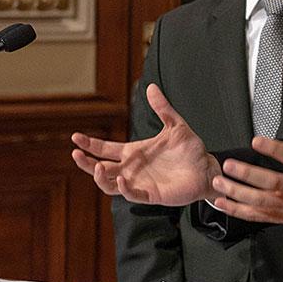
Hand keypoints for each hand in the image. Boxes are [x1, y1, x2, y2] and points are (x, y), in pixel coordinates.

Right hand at [71, 84, 221, 205]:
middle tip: (75, 153)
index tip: (75, 136)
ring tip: (96, 167)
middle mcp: (133, 169)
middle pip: (101, 169)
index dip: (90, 144)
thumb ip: (163, 108)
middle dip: (86, 163)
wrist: (207, 168)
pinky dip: (124, 188)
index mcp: (134, 152)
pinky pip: (132, 194)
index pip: (105, 149)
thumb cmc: (190, 150)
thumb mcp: (175, 125)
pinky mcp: (151, 194)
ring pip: (110, 185)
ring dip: (100, 178)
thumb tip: (151, 87)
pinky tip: (121, 178)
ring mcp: (140, 183)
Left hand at [210, 93, 282, 225]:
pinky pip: (256, 215)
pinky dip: (237, 210)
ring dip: (237, 192)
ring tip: (220, 182)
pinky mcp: (280, 215)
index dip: (274, 149)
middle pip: (272, 183)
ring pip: (260, 201)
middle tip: (229, 165)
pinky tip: (222, 202)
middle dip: (248, 175)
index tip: (256, 141)